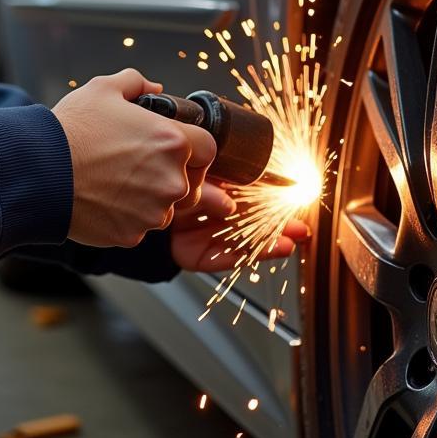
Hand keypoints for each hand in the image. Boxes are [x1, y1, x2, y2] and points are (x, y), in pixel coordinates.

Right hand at [53, 69, 216, 248]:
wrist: (39, 170)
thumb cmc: (72, 130)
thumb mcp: (104, 89)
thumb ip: (136, 83)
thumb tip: (155, 89)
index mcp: (172, 141)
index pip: (208, 148)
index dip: (193, 148)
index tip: (176, 149)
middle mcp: (171, 179)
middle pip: (190, 182)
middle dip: (171, 175)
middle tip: (139, 166)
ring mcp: (153, 211)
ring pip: (165, 208)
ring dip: (149, 199)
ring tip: (116, 182)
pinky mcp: (132, 235)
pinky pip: (140, 227)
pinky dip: (127, 217)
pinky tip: (104, 199)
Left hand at [169, 183, 311, 271]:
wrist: (136, 207)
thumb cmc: (164, 187)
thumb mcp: (189, 179)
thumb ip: (208, 189)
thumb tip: (229, 204)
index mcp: (218, 189)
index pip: (250, 193)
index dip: (273, 197)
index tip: (295, 198)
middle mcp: (217, 214)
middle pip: (253, 220)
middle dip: (280, 224)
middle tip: (301, 227)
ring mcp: (210, 234)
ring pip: (245, 240)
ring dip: (271, 241)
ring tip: (292, 240)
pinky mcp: (201, 255)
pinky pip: (227, 258)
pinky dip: (249, 256)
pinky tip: (272, 251)